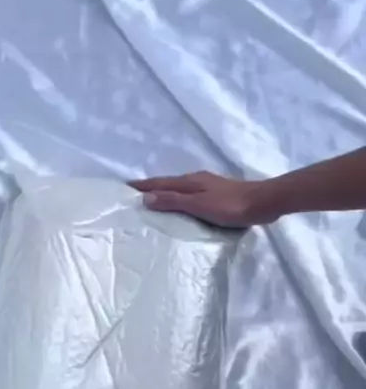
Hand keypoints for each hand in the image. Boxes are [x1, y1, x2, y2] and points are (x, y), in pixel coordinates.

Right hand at [131, 171, 273, 227]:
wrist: (263, 203)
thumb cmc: (230, 206)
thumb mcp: (199, 205)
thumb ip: (174, 201)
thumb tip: (146, 198)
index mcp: (190, 181)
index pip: (159, 183)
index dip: (143, 186)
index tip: (125, 187)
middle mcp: (196, 180)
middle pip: (168, 183)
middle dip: (150, 188)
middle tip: (134, 195)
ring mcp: (208, 186)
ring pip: (179, 189)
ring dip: (165, 194)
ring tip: (152, 202)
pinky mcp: (218, 195)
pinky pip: (190, 196)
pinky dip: (179, 199)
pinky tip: (181, 207)